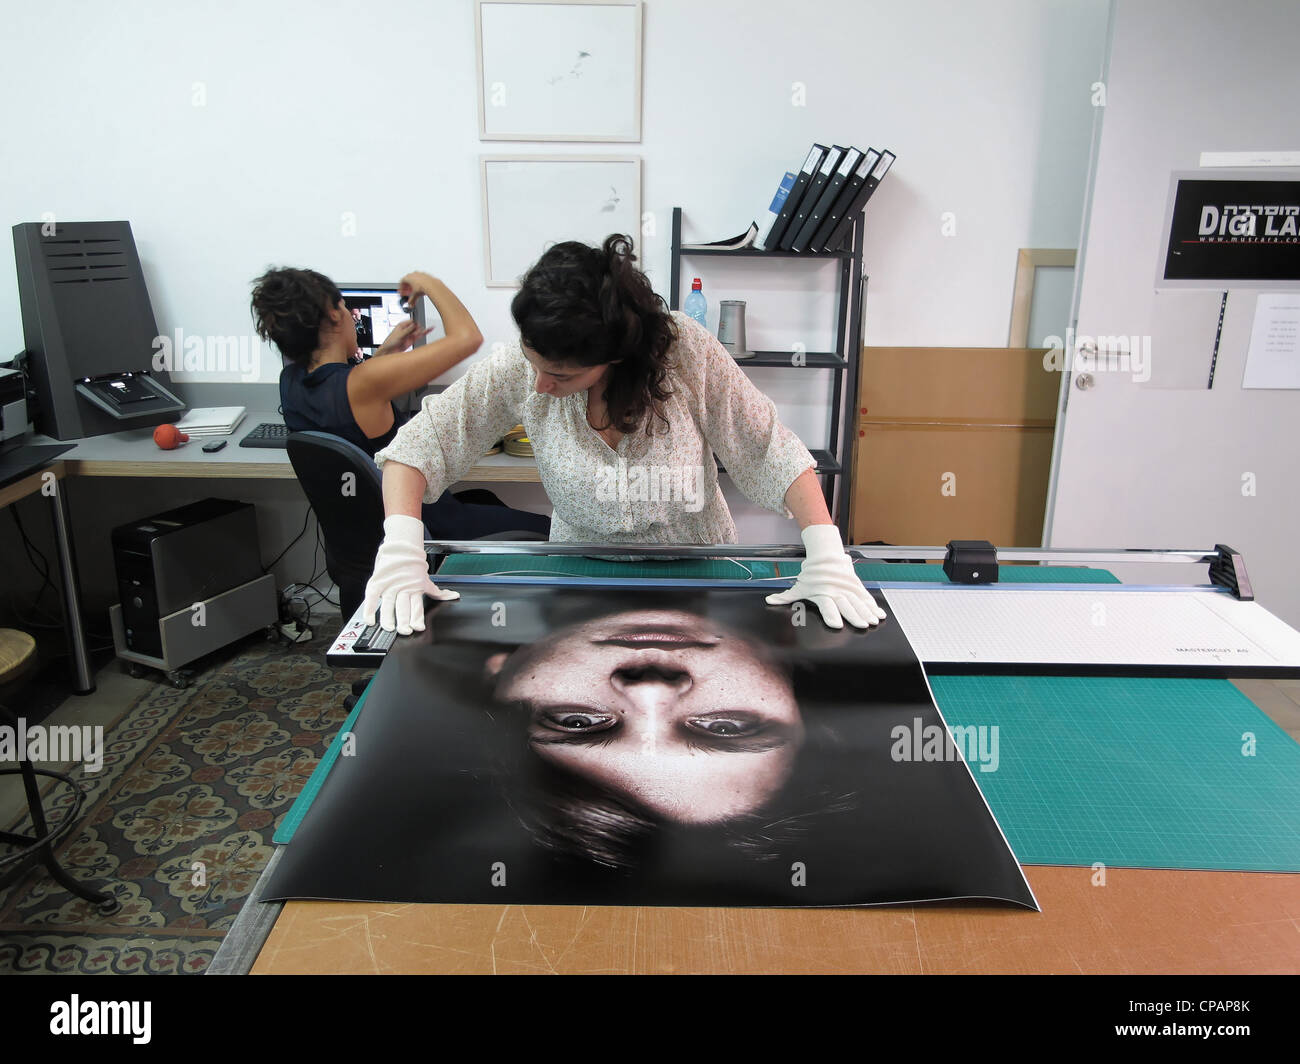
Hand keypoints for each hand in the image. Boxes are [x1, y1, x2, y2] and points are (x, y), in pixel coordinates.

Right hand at [361, 514, 458, 634]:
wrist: (401, 546)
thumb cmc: (413, 565)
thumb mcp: (426, 579)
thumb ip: (438, 591)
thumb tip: (454, 595)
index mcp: (415, 588)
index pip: (417, 606)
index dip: (417, 618)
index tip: (418, 628)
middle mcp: (403, 587)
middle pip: (403, 607)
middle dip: (404, 621)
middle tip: (404, 631)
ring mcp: (390, 585)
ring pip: (388, 604)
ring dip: (388, 617)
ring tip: (389, 628)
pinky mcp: (378, 582)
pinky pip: (372, 597)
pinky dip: (370, 609)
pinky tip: (370, 620)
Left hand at [374, 319, 432, 356]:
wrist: (389, 352)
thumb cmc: (390, 342)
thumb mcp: (399, 334)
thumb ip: (408, 330)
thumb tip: (415, 325)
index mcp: (401, 325)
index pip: (411, 321)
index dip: (415, 323)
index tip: (417, 325)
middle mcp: (406, 330)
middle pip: (416, 326)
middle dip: (418, 328)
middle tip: (417, 332)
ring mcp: (409, 335)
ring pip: (418, 331)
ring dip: (421, 331)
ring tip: (426, 330)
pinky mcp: (411, 340)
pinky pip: (419, 336)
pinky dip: (424, 333)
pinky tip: (430, 329)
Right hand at [397, 271, 437, 304]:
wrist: (431, 285)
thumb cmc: (422, 287)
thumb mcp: (414, 295)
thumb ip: (411, 300)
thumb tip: (410, 304)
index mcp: (408, 277)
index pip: (401, 282)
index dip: (401, 289)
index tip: (402, 293)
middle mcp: (413, 274)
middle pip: (408, 281)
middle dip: (408, 288)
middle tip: (408, 293)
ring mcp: (420, 274)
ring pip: (414, 280)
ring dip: (414, 286)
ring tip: (415, 292)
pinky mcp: (426, 275)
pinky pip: (420, 279)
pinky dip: (419, 284)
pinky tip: (421, 289)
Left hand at [766, 524, 886, 629]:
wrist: (826, 555)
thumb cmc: (811, 573)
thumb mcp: (799, 586)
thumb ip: (785, 597)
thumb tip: (770, 601)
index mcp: (822, 593)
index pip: (827, 606)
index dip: (831, 615)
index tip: (836, 625)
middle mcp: (836, 591)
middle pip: (847, 605)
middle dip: (855, 615)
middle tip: (862, 625)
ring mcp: (848, 588)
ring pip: (859, 602)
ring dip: (867, 612)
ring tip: (873, 621)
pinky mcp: (856, 586)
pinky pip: (866, 597)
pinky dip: (873, 606)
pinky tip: (879, 614)